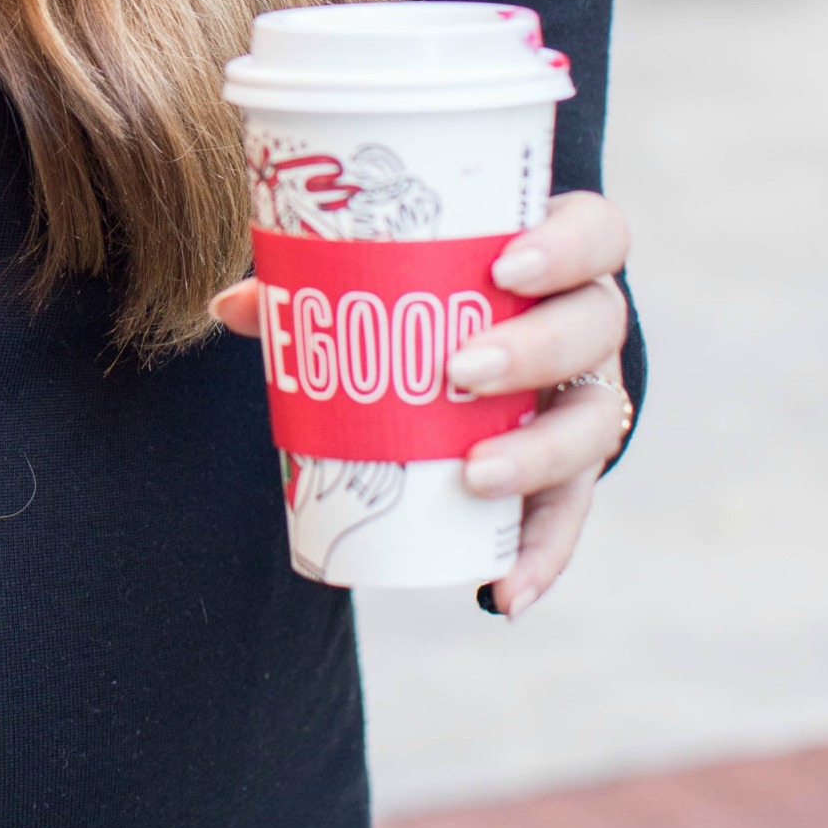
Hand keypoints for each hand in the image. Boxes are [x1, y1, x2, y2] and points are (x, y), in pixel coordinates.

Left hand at [213, 189, 631, 619]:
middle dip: (535, 349)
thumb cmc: (431, 291)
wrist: (478, 346)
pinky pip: (569, 516)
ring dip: (538, 454)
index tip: (505, 267)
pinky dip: (540, 557)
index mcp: (557, 254)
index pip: (596, 234)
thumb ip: (318, 280)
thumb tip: (231, 305)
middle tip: (461, 371)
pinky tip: (503, 594)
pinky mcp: (571, 471)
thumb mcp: (387, 276)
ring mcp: (587, 399)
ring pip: (593, 426)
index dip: (564, 247)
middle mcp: (588, 324)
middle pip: (596, 327)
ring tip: (474, 477)